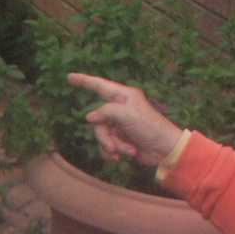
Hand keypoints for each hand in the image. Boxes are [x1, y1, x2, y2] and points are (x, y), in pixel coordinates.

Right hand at [66, 73, 184, 170]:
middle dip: (103, 136)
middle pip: (98, 121)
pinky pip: (106, 145)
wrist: (164, 150)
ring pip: (102, 135)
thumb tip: (90, 117)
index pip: (99, 86)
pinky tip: (122, 156)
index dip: (84, 81)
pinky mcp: (120, 138)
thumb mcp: (128, 116)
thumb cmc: (151, 128)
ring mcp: (120, 124)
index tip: (70, 77)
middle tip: (112, 146)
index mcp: (124, 96)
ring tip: (124, 152)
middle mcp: (120, 108)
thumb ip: (106, 112)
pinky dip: (112, 152)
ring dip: (111, 146)